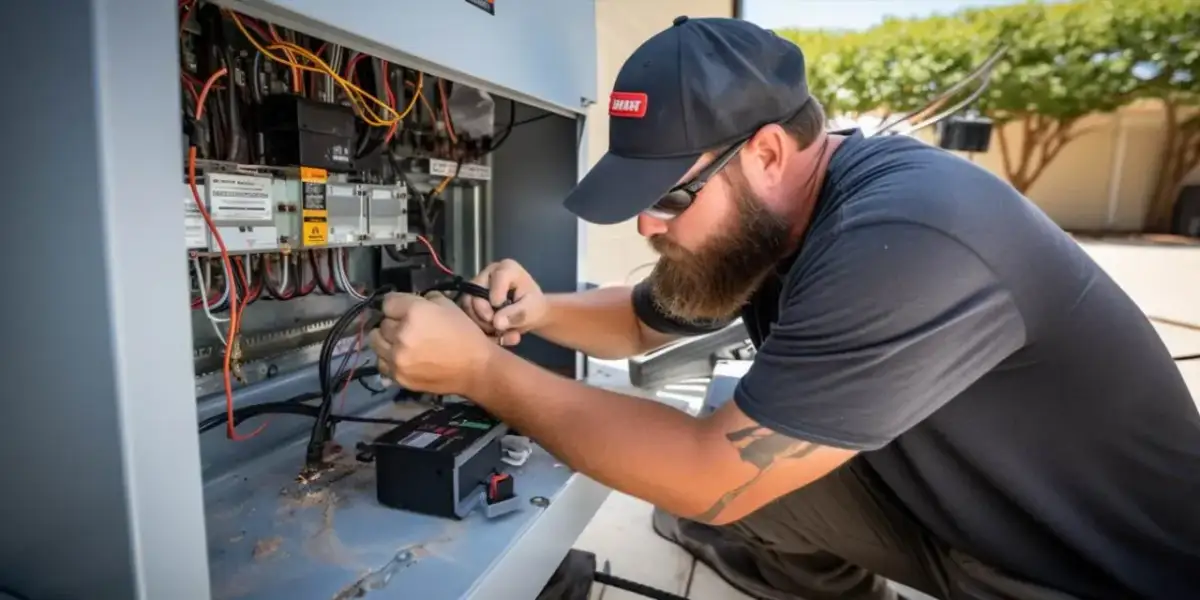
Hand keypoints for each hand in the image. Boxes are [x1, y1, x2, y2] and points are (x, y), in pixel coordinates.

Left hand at [368, 291, 496, 396]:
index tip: (402, 308)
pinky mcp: (398, 375)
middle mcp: (401, 334)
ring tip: (399, 341)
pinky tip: (402, 357)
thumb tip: (410, 302)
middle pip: (382, 322)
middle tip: (407, 327)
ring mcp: (397, 357)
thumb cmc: (464, 335)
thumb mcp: (448, 306)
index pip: (387, 302)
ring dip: (386, 339)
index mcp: (414, 312)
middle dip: (393, 322)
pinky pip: (381, 362)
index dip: (396, 304)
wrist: (475, 368)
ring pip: (376, 341)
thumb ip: (425, 300)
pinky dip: (388, 358)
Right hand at [460, 259, 548, 345]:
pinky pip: (466, 312)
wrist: (529, 313)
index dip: (497, 300)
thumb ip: (517, 314)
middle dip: (485, 315)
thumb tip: (497, 322)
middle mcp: (488, 273)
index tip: (505, 313)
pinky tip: (491, 332)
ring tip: (496, 331)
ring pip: (467, 304)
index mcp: (506, 268)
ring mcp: (477, 285)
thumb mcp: (532, 310)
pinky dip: (477, 325)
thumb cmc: (533, 306)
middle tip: (498, 328)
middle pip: (475, 293)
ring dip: (480, 322)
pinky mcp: (471, 298)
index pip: (496, 280)